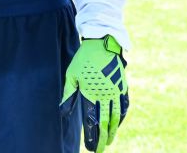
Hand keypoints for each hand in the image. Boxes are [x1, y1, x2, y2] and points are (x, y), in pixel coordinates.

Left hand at [60, 36, 129, 152]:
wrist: (101, 43)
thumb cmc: (83, 59)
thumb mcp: (72, 75)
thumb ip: (69, 95)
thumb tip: (62, 112)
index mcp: (91, 93)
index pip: (93, 120)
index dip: (93, 135)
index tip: (91, 146)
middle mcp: (105, 94)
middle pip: (106, 121)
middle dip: (104, 137)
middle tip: (102, 148)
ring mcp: (116, 90)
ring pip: (117, 115)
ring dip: (114, 129)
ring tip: (111, 139)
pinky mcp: (122, 85)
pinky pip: (124, 104)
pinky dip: (122, 115)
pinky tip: (119, 122)